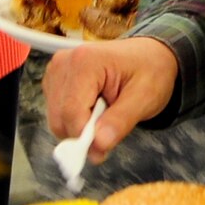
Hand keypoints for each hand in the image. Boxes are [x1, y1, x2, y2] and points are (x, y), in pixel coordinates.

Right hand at [44, 36, 178, 161]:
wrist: (149, 55)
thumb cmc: (149, 71)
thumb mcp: (144, 98)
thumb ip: (120, 122)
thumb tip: (98, 145)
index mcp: (85, 61)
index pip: (71, 112)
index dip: (84, 137)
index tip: (102, 149)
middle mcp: (64, 63)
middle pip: (59, 117)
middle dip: (82, 133)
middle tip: (109, 129)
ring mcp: (56, 70)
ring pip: (56, 118)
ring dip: (79, 126)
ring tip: (104, 112)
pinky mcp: (54, 80)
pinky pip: (57, 113)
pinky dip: (75, 119)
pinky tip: (93, 107)